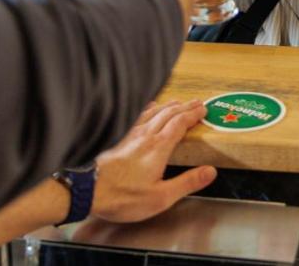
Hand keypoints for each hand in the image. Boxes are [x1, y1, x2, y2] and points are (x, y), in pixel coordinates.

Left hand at [89, 100, 215, 223]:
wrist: (88, 191)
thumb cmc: (123, 197)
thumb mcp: (161, 197)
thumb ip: (187, 182)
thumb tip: (210, 172)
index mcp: (159, 147)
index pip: (180, 123)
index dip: (193, 115)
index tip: (204, 109)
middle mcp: (145, 135)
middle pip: (169, 113)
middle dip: (185, 107)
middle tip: (197, 103)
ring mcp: (130, 134)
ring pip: (153, 112)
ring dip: (169, 105)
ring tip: (178, 102)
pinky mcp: (118, 137)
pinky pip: (137, 115)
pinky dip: (149, 108)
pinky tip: (148, 108)